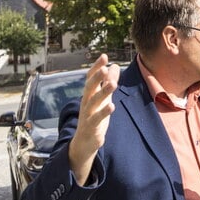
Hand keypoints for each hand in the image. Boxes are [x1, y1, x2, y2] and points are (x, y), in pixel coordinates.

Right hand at [68, 55, 119, 183]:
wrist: (85, 143)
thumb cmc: (94, 117)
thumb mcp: (103, 99)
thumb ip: (108, 82)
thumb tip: (114, 65)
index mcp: (89, 95)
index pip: (91, 79)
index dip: (96, 68)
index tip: (104, 56)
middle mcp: (86, 103)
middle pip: (89, 88)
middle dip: (96, 78)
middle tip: (104, 68)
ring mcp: (87, 116)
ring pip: (93, 103)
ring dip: (103, 93)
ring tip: (113, 84)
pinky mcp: (91, 128)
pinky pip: (96, 120)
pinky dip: (103, 113)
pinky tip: (112, 106)